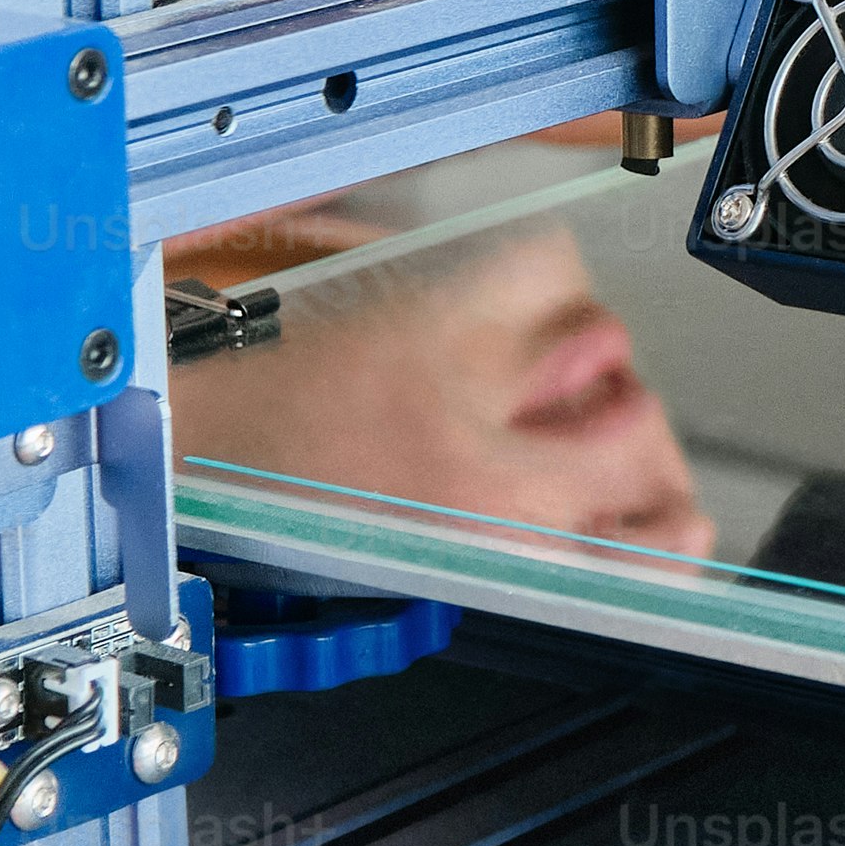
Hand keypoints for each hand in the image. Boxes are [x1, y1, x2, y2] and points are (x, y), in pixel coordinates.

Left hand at [173, 217, 714, 551]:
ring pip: (607, 341)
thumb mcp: (417, 577)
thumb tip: (602, 545)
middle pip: (645, 429)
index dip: (674, 536)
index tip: (667, 534)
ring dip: (595, 363)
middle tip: (607, 453)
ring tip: (553, 384)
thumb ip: (525, 563)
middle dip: (641, 443)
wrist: (170, 453)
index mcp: (485, 548)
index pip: (653, 538)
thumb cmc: (271, 523)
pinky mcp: (427, 306)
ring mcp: (459, 368)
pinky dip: (550, 285)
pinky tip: (522, 319)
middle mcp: (482, 457)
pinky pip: (545, 267)